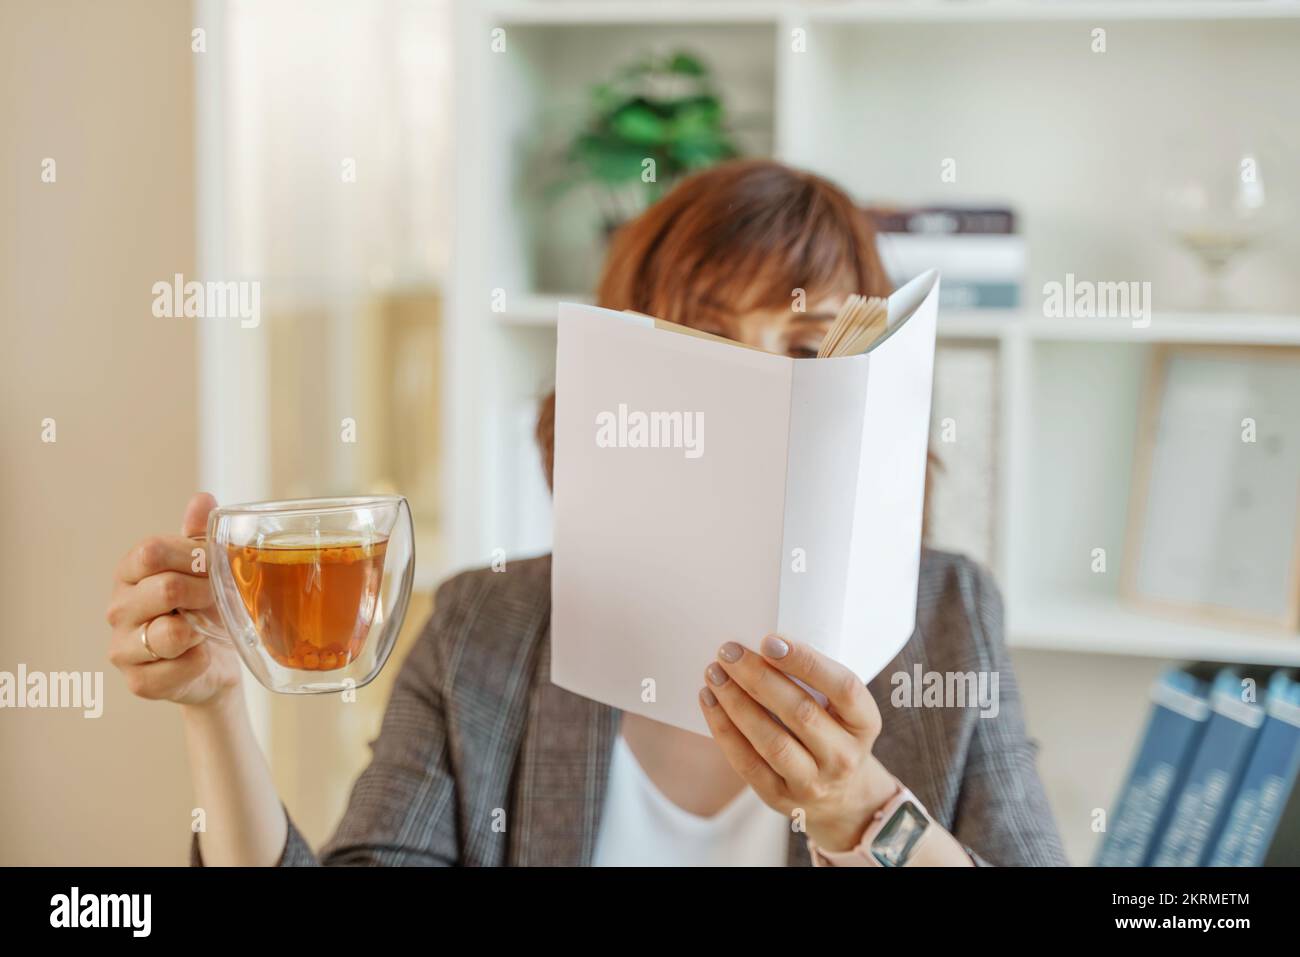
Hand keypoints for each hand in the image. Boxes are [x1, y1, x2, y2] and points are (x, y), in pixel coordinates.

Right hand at [106, 492, 241, 707]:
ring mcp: (123, 647)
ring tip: (206, 629)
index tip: (212, 565)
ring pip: (170, 632)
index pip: (152, 551)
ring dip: (203, 629)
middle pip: (165, 588)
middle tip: (218, 599)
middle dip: (205, 592)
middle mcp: (118, 608)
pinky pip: (178, 667)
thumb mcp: (204, 570)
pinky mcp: (138, 681)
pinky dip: (200, 661)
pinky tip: (200, 657)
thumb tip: (202, 499)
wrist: (213, 662)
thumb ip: (199, 536)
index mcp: (131, 573)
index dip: (192, 556)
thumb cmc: (204, 609)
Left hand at [698, 635, 896, 852]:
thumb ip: (813, 682)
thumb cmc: (833, 734)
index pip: (844, 688)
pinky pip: (747, 762)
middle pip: (801, 713)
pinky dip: (724, 728)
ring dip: (736, 702)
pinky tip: (710, 701)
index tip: (771, 641)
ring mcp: (813, 783)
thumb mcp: (842, 709)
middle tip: (730, 651)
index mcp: (864, 723)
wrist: (840, 796)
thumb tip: (761, 648)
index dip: (806, 662)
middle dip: (759, 678)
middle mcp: (844, 756)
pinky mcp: (779, 796)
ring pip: (771, 740)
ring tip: (715, 674)